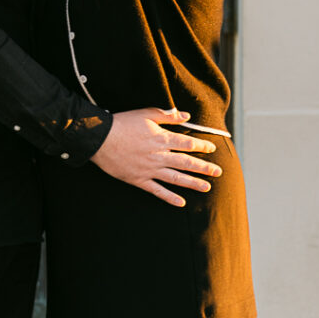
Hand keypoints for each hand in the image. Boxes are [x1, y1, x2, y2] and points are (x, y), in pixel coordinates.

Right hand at [91, 108, 221, 206]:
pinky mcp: (139, 179)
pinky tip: (181, 203)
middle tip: (218, 172)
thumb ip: (166, 115)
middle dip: (204, 167)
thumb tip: (185, 114)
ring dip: (192, 183)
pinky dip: (169, 197)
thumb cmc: (123, 123)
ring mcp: (149, 170)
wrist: (100, 138)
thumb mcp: (145, 114)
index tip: (212, 148)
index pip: (187, 143)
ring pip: (176, 178)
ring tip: (206, 187)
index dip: (202, 145)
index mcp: (161, 138)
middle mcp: (158, 156)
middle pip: (186, 162)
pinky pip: (157, 191)